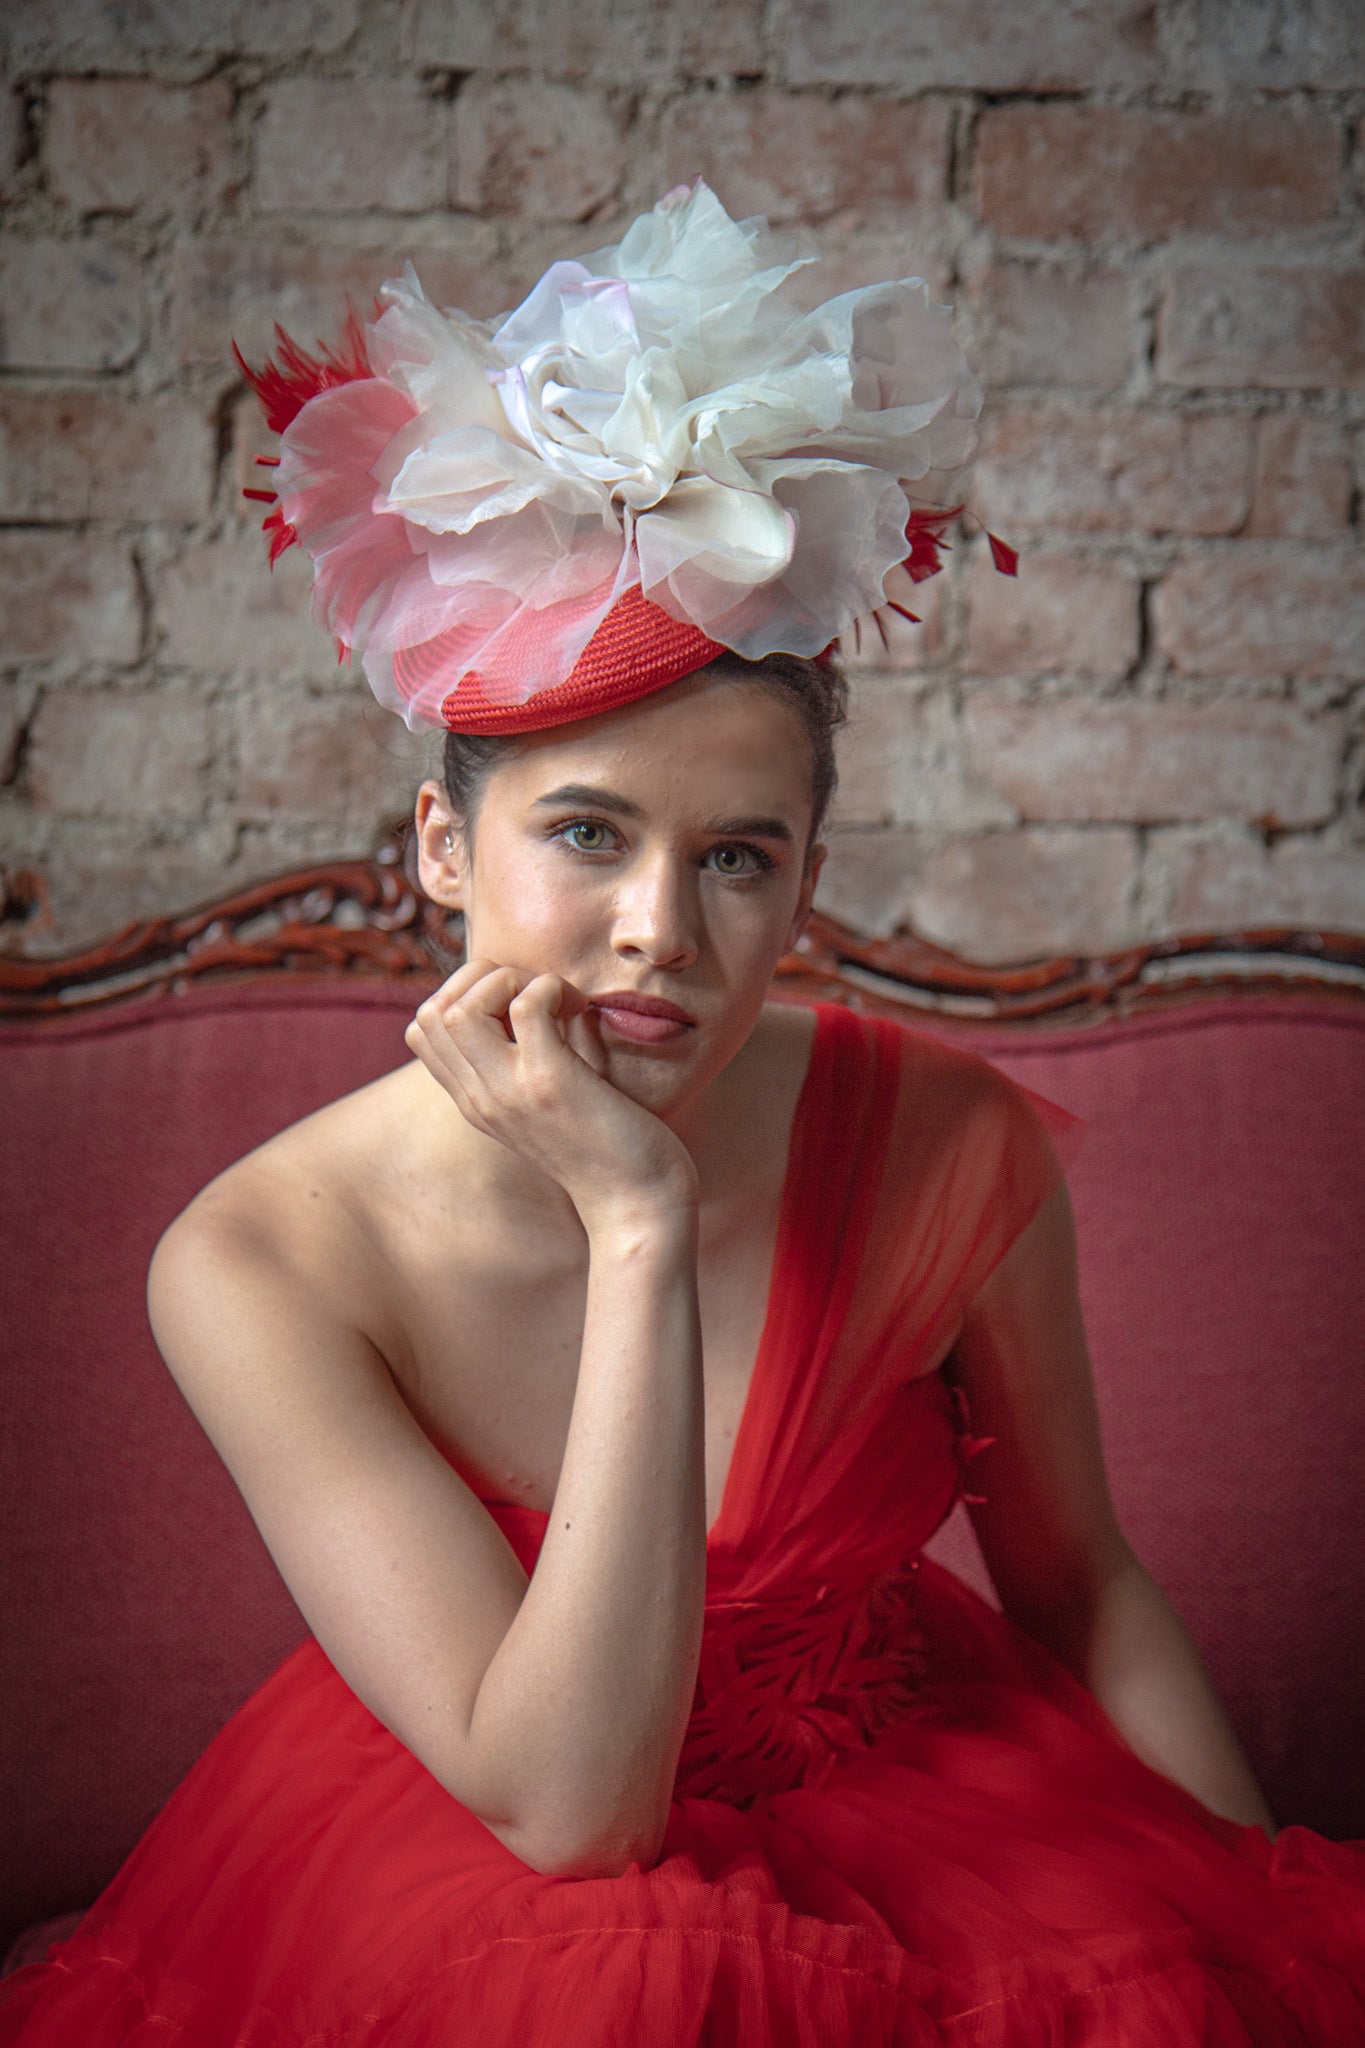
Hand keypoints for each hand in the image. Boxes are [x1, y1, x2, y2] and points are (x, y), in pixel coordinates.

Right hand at [405, 959, 698, 1227]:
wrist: (636, 1207)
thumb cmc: (607, 1148)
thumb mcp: (547, 1102)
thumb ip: (529, 1056)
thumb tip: (539, 992)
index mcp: (476, 1100)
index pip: (421, 1031)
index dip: (462, 994)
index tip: (515, 1001)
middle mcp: (481, 1097)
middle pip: (430, 1013)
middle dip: (481, 979)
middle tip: (535, 993)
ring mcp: (510, 1092)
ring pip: (460, 1008)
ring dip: (510, 981)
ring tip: (555, 999)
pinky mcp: (549, 1085)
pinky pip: (526, 1007)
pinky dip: (551, 989)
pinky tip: (580, 1008)